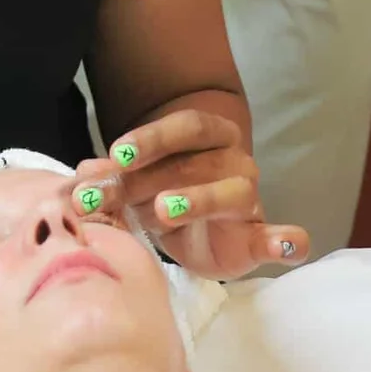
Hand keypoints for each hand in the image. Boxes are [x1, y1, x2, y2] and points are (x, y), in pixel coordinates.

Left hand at [77, 108, 308, 280]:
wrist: (206, 235)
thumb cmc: (168, 196)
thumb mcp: (138, 184)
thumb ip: (115, 176)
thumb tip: (82, 174)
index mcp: (209, 137)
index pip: (186, 126)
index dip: (152, 137)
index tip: (116, 154)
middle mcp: (234, 160)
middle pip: (193, 163)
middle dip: (144, 180)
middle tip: (104, 198)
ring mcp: (249, 199)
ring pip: (230, 193)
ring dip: (198, 200)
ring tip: (162, 210)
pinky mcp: (258, 239)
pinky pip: (280, 238)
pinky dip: (287, 241)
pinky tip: (287, 245)